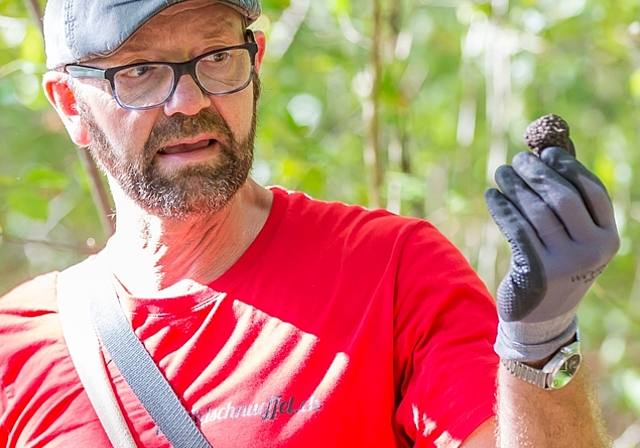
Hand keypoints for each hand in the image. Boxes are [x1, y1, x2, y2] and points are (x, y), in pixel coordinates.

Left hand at [485, 147, 619, 360]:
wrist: (542, 316)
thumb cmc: (555, 265)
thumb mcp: (571, 239)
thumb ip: (567, 201)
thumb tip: (549, 152)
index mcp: (608, 237)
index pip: (592, 192)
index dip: (568, 167)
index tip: (546, 151)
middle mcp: (593, 250)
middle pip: (563, 198)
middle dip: (537, 174)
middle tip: (517, 159)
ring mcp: (566, 263)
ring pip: (536, 212)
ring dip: (515, 187)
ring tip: (501, 172)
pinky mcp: (537, 272)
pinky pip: (516, 229)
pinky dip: (502, 208)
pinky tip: (492, 195)